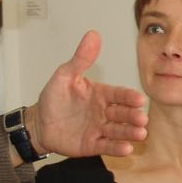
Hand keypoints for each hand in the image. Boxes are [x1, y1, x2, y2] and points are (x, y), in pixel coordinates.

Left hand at [28, 31, 147, 157]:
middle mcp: (104, 112)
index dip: (129, 97)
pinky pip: (107, 146)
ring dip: (130, 132)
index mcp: (101, 94)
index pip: (119, 95)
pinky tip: (126, 148)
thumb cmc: (53, 99)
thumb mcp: (65, 75)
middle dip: (133, 116)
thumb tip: (93, 34)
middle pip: (123, 113)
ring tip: (140, 133)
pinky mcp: (93, 145)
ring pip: (118, 131)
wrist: (38, 124)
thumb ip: (81, 58)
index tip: (139, 99)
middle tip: (143, 118)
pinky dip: (117, 148)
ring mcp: (100, 129)